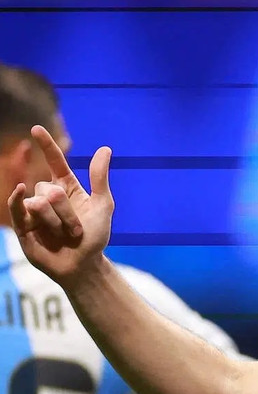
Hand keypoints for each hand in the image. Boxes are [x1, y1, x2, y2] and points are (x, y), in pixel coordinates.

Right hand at [7, 126, 113, 285]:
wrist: (84, 264)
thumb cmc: (95, 237)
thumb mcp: (102, 205)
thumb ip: (99, 178)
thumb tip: (105, 149)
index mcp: (66, 188)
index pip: (54, 162)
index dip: (46, 145)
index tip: (36, 128)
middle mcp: (47, 196)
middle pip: (50, 189)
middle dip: (67, 211)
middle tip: (76, 230)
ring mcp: (33, 210)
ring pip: (39, 203)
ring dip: (58, 222)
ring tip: (65, 236)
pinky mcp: (23, 225)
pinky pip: (17, 208)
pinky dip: (17, 199)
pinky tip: (20, 191)